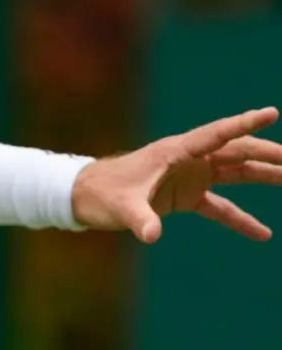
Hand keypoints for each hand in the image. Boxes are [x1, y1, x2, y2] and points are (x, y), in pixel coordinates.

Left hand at [72, 106, 281, 243]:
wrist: (86, 197)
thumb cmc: (103, 194)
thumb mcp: (122, 207)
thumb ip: (140, 220)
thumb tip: (152, 236)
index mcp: (176, 152)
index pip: (217, 135)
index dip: (244, 124)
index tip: (271, 113)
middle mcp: (188, 160)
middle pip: (236, 152)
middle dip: (268, 154)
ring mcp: (190, 176)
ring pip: (236, 173)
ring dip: (264, 176)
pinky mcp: (186, 196)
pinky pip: (220, 206)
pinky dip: (240, 218)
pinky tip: (263, 233)